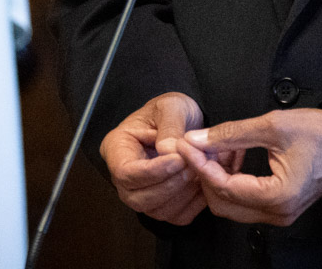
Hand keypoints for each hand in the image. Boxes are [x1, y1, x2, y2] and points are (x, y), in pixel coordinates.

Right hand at [99, 92, 221, 224]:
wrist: (185, 121)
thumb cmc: (172, 111)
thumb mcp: (171, 106)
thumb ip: (169, 126)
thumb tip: (168, 151)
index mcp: (117, 149)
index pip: (126, 172)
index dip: (152, 171)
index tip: (178, 160)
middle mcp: (125, 177)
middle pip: (137, 198)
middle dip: (168, 185)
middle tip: (192, 166)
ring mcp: (143, 193)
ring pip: (156, 211)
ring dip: (182, 194)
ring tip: (200, 171)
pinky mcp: (163, 203)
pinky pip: (175, 216)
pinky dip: (192, 204)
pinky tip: (203, 183)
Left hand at [175, 108, 321, 225]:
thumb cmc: (320, 134)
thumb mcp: (272, 126)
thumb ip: (231, 134)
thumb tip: (197, 139)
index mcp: (278, 197)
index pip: (224, 187)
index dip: (200, 165)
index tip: (184, 145)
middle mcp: (278, 214)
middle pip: (222, 204)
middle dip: (205, 175)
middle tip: (196, 146)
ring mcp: (279, 214)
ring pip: (231, 206)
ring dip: (217, 179)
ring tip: (214, 148)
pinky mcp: (280, 207)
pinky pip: (245, 202)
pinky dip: (230, 182)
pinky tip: (229, 157)